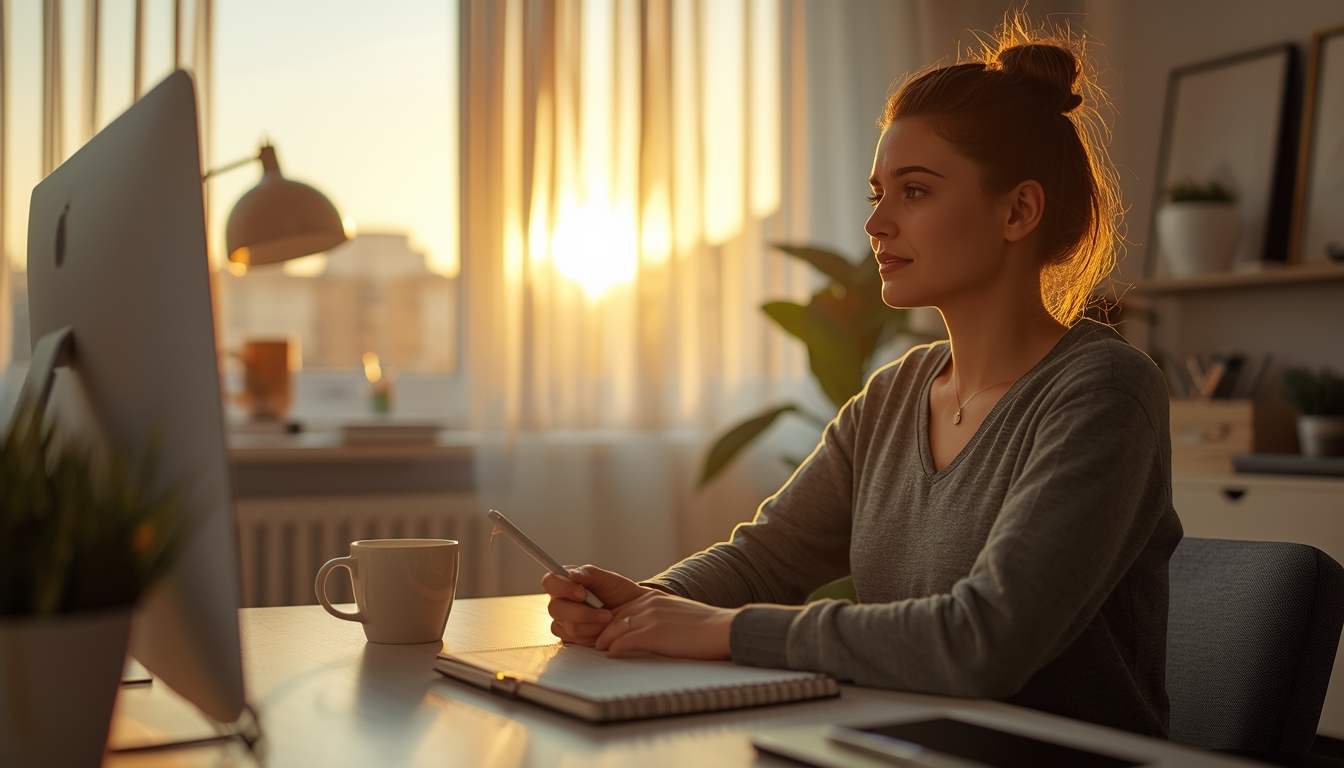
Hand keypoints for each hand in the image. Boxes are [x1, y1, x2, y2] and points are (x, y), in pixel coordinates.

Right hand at [542, 565, 650, 645]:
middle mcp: (560, 601)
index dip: (562, 588)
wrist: (632, 613)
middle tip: (605, 612)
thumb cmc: (619, 593)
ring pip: (568, 627)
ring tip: (607, 619)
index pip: (549, 582)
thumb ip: (589, 574)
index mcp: (565, 583)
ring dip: (592, 624)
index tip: (582, 593)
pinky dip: (591, 635)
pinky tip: (602, 630)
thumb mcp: (608, 579)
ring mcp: (563, 621)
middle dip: (583, 612)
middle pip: (555, 608)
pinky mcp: (569, 638)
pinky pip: (574, 640)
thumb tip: (572, 574)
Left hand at [593, 590, 740, 659]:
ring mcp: (651, 618)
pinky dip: (616, 648)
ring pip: (616, 628)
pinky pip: (626, 641)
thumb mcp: (676, 613)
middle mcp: (649, 604)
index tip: (601, 629)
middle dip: (602, 629)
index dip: (609, 619)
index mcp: (654, 598)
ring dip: (604, 639)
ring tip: (598, 648)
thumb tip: (647, 629)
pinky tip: (611, 655)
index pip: (622, 608)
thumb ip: (659, 616)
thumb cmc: (703, 627)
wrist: (722, 629)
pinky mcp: (654, 634)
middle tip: (593, 640)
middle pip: (615, 616)